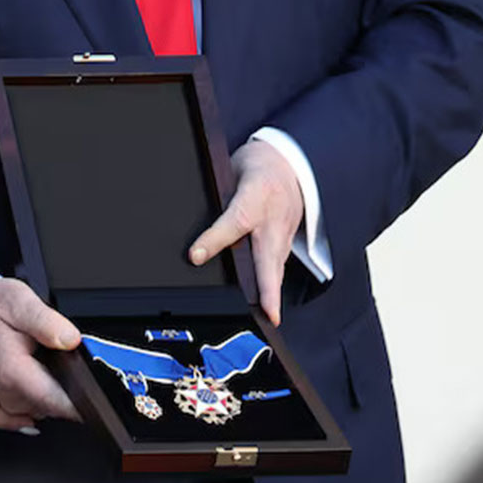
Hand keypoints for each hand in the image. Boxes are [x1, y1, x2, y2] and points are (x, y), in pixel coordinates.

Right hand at [0, 277, 81, 421]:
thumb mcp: (20, 301)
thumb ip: (46, 322)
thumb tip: (70, 340)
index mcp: (10, 372)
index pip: (56, 403)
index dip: (80, 398)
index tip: (92, 385)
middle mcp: (7, 393)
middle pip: (57, 407)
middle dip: (70, 385)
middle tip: (63, 354)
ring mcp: (9, 401)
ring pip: (51, 407)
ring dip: (58, 385)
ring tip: (49, 355)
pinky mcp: (12, 401)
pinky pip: (42, 403)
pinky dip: (49, 386)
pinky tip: (43, 365)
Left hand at [189, 139, 304, 324]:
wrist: (290, 163)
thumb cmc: (258, 166)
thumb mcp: (233, 168)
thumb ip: (220, 192)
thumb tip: (193, 215)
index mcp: (255, 194)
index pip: (233, 221)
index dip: (214, 239)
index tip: (195, 255)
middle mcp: (273, 219)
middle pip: (269, 257)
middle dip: (269, 287)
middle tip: (269, 313)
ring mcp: (283, 233)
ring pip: (277, 266)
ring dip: (273, 293)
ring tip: (269, 319)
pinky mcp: (287, 242)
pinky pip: (278, 266)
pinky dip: (274, 286)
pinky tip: (268, 306)